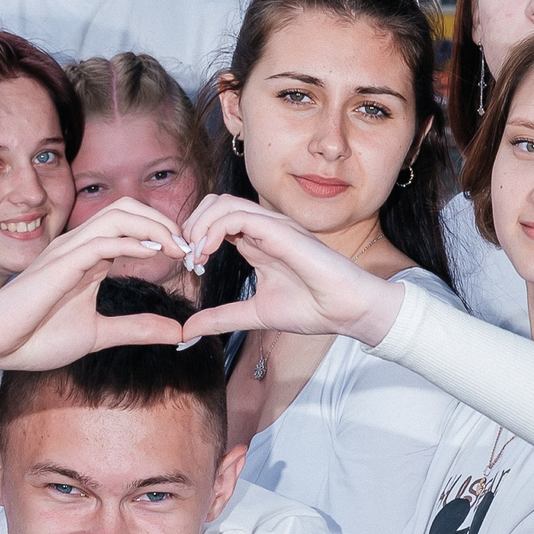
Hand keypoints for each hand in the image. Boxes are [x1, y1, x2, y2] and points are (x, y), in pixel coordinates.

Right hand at [0, 200, 193, 368]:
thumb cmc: (35, 337)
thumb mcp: (98, 334)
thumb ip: (136, 329)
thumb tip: (177, 332)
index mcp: (87, 256)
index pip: (130, 223)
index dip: (163, 233)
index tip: (188, 258)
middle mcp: (79, 245)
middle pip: (128, 207)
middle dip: (164, 221)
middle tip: (190, 248)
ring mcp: (68, 250)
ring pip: (118, 215)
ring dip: (155, 226)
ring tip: (179, 248)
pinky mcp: (60, 263)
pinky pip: (102, 240)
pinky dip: (132, 242)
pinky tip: (154, 254)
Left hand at [179, 196, 403, 345]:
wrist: (346, 310)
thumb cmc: (312, 308)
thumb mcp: (254, 314)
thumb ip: (222, 318)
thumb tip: (188, 330)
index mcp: (256, 243)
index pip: (215, 220)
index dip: (194, 237)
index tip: (189, 267)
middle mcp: (263, 228)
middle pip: (214, 203)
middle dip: (191, 225)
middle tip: (187, 258)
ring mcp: (272, 226)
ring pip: (223, 203)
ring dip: (199, 226)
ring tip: (196, 256)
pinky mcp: (279, 230)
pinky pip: (237, 216)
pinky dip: (214, 229)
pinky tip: (208, 252)